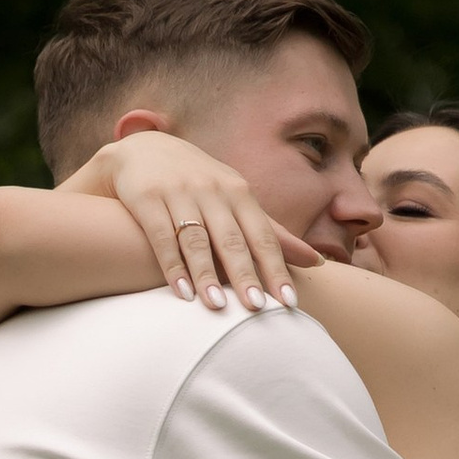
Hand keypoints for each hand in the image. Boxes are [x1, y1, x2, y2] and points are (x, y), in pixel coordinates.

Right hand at [67, 134, 321, 313]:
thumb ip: (271, 232)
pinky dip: (171, 265)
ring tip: (217, 307)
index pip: (262, 235)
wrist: (141, 150)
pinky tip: (181, 293)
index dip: (276, 268)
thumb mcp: (236, 200)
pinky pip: (161, 236)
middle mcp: (211, 190)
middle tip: (256, 308)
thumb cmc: (198, 184)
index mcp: (238, 192)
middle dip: (245, 274)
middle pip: (231, 239)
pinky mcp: (146, 197)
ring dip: (207, 274)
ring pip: (196, 239)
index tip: (289, 302)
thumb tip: (317, 260)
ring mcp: (178, 192)